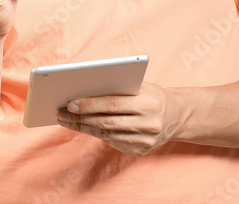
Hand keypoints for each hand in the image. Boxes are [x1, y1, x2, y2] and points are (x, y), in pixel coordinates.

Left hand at [55, 82, 184, 156]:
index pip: (112, 104)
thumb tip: (83, 92)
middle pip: (107, 122)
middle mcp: (149, 124)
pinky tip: (84, 127)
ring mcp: (146, 140)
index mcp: (148, 103)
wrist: (177, 116)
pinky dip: (97, 134)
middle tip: (61, 113)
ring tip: (67, 120)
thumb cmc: (151, 95)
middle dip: (81, 118)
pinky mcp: (142, 151)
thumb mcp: (139, 86)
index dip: (89, 104)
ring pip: (108, 134)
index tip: (69, 103)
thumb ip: (117, 89)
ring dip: (84, 127)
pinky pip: (114, 142)